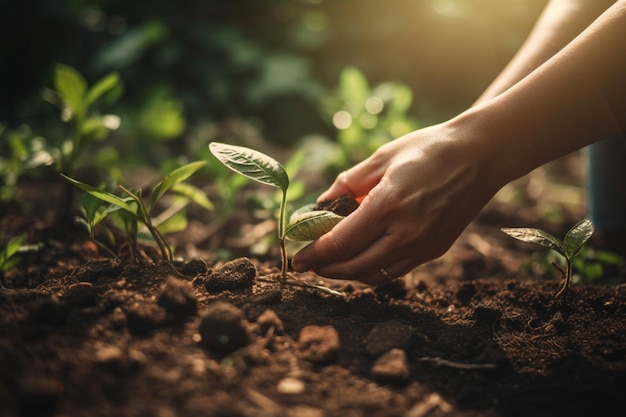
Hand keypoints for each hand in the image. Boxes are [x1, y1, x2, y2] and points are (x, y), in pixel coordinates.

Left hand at [291, 123, 498, 285]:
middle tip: (308, 264)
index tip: (297, 259)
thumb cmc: (429, 150)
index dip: (314, 255)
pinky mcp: (434, 250)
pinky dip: (371, 271)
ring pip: (374, 275)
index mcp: (389, 205)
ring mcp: (423, 245)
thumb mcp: (382, 158)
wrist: (481, 156)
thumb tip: (320, 205)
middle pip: (354, 267)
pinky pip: (394, 271)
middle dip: (325, 269)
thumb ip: (348, 184)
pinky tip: (360, 259)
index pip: (340, 243)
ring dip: (347, 274)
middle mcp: (406, 232)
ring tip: (330, 264)